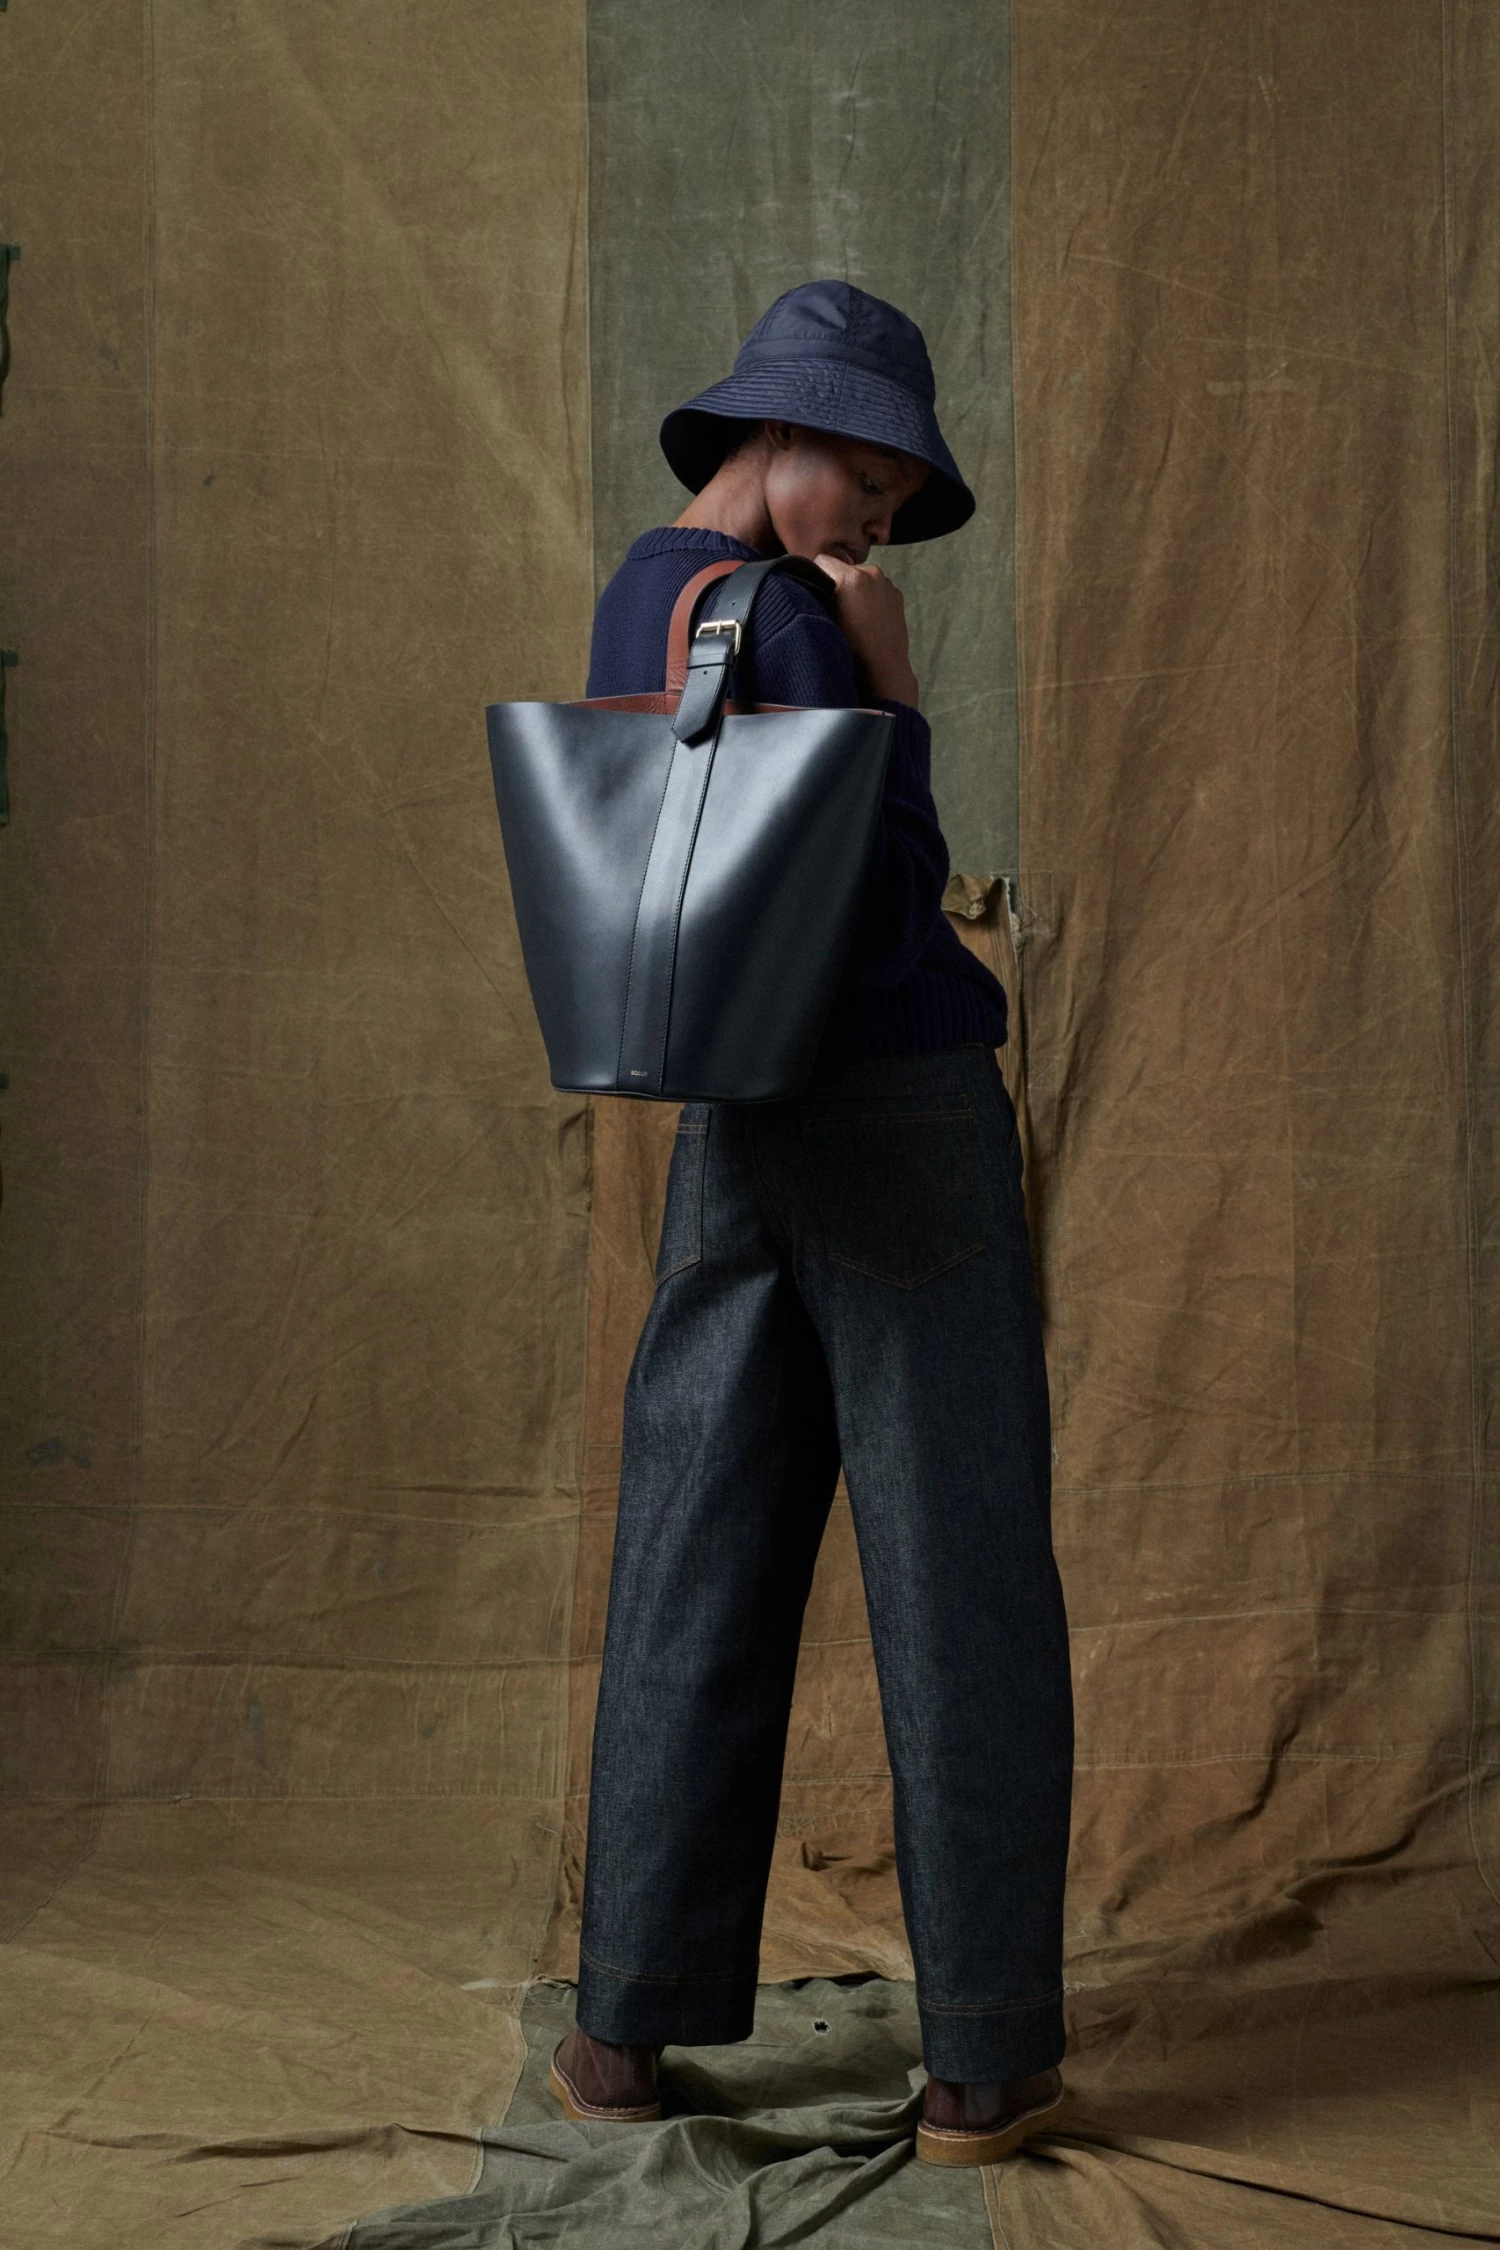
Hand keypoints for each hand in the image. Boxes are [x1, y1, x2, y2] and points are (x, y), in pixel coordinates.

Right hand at [814, 553, 919, 706]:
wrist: (884, 668)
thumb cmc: (851, 649)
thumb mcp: (826, 619)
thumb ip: (817, 595)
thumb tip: (809, 583)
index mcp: (851, 578)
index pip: (822, 560)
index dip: (815, 575)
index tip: (816, 592)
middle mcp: (871, 573)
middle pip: (843, 567)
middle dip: (837, 581)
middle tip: (836, 607)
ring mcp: (887, 582)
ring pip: (860, 576)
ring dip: (855, 588)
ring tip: (854, 615)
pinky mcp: (896, 593)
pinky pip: (876, 586)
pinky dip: (870, 596)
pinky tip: (869, 617)